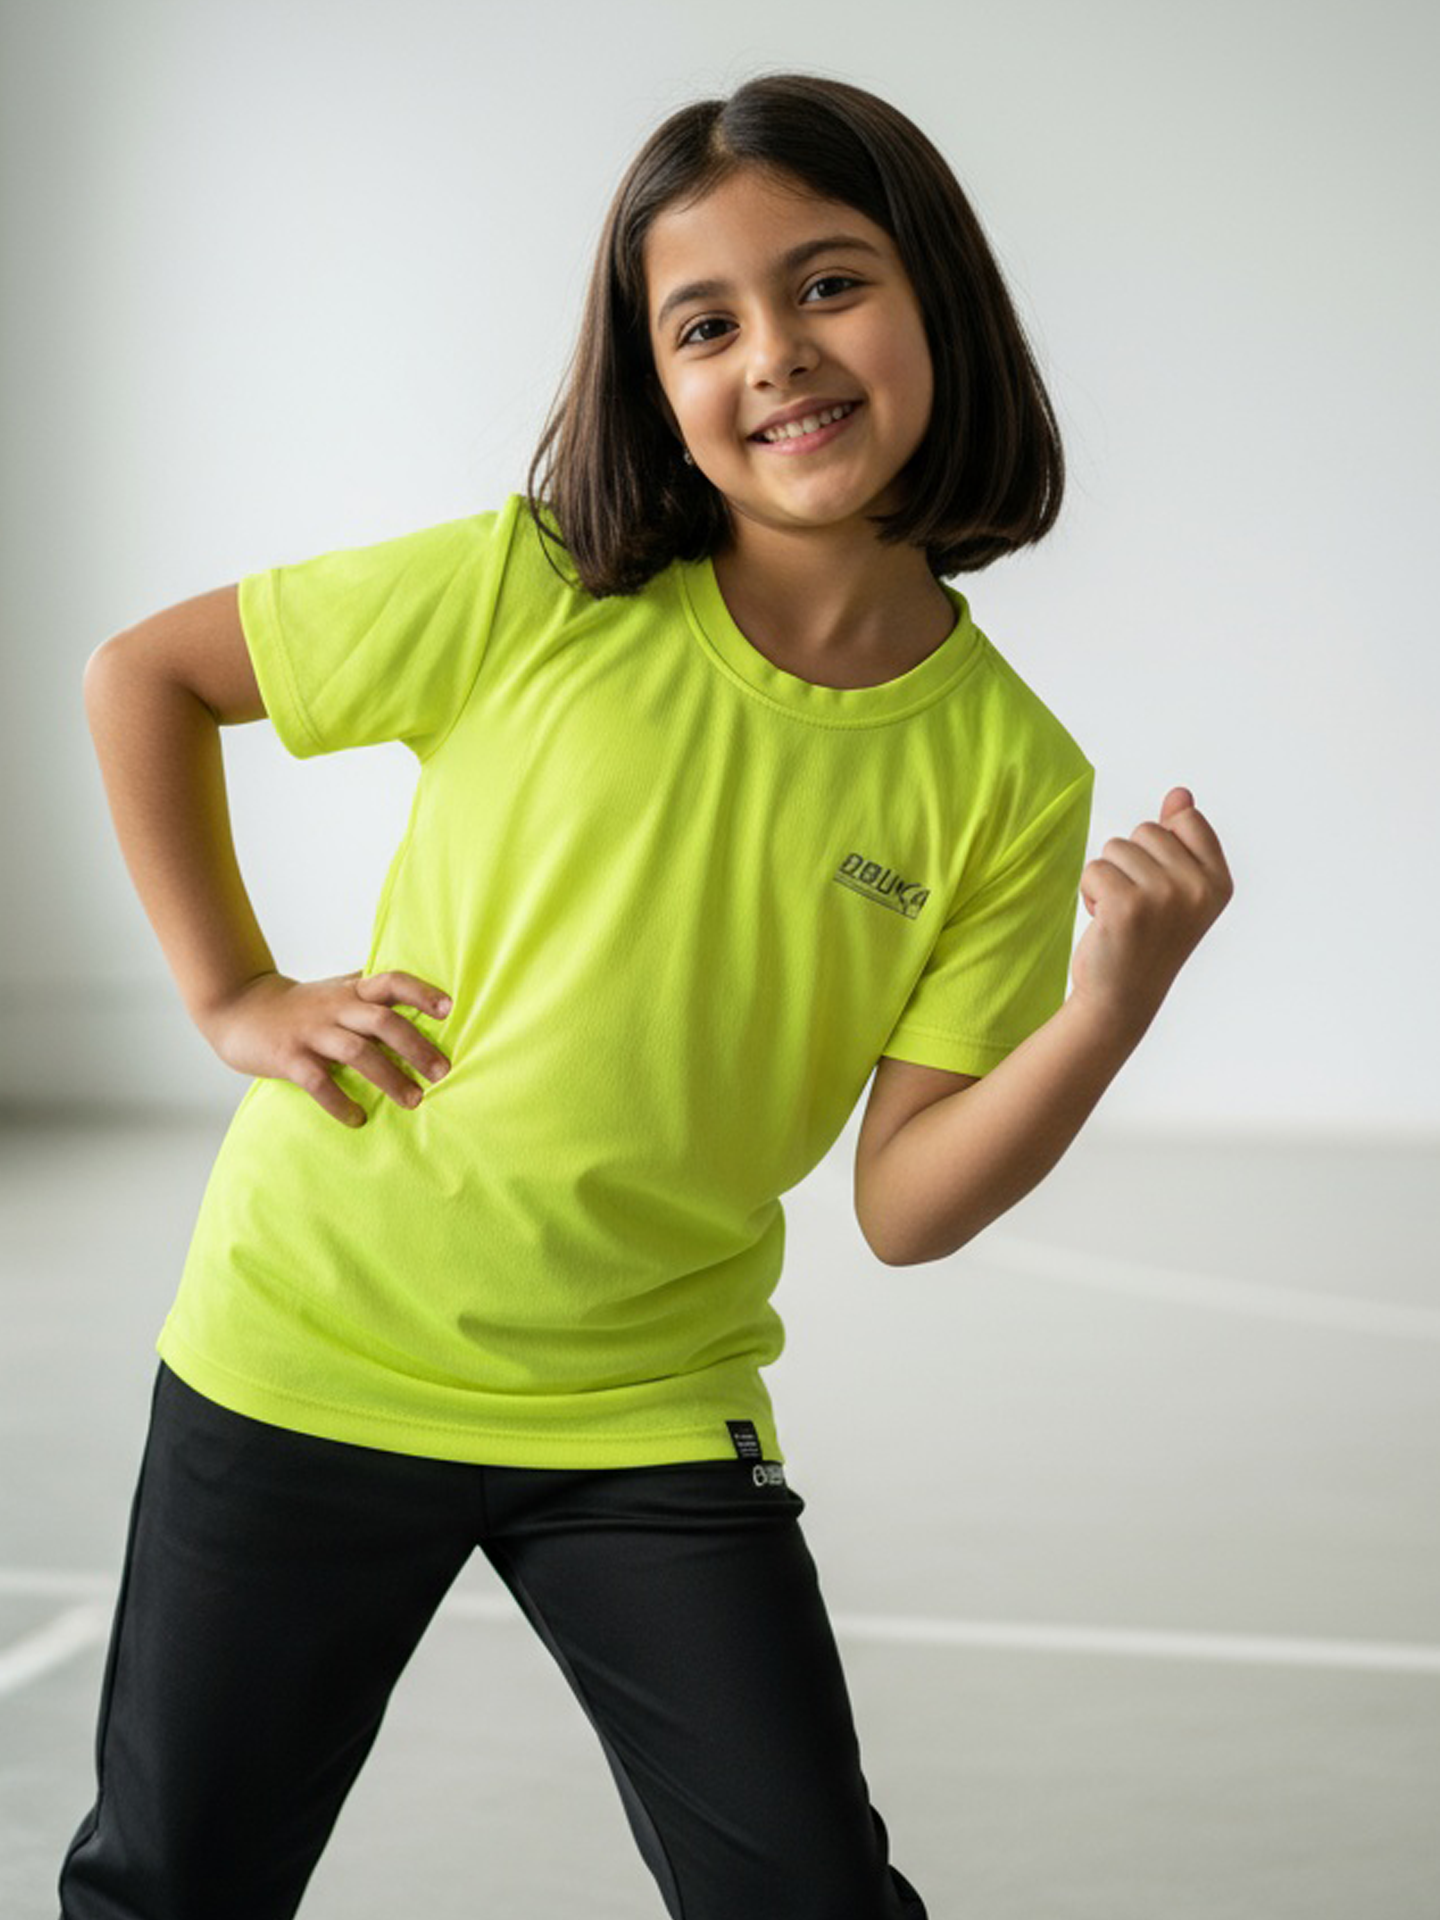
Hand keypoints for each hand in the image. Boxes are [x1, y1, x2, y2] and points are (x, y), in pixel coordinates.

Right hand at [199, 969, 453, 1127]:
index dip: (421, 992)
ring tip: (414, 1100)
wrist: (239, 1007)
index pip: (392, 981)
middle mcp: (335, 1009)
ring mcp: (312, 1033)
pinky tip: (358, 1118)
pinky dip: (340, 1103)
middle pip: (383, 1021)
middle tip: (442, 1073)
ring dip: (389, 1077)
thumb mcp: (337, 990)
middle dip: (416, 1047)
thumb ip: (371, 992)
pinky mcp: (288, 1058)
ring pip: (357, 1052)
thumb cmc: (301, 1005)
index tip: (449, 1009)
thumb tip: (419, 995)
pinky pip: (319, 1082)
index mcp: (352, 992)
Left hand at [1071, 787, 1232, 1039]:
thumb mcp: (1176, 888)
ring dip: (1108, 878)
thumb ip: (1181, 838)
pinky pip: (1094, 869)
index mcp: (1219, 881)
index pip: (1186, 819)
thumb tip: (1180, 793)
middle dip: (1130, 863)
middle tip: (1138, 907)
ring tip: (1121, 914)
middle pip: (1146, 830)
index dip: (1160, 847)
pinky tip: (1104, 921)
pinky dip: (1089, 892)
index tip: (1162, 887)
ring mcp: (1165, 896)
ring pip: (1115, 848)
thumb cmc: (1146, 939)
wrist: (1121, 999)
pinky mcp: (1127, 906)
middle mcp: (1198, 888)